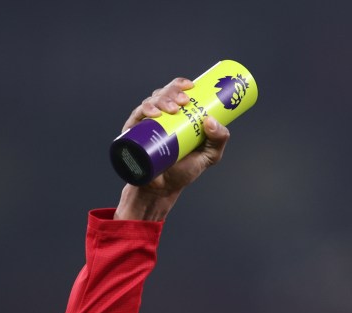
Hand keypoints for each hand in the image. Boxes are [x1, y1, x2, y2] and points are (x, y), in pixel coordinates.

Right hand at [115, 77, 230, 220]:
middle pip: (164, 93)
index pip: (177, 92)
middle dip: (173, 91)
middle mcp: (161, 116)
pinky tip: (154, 114)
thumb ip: (218, 140)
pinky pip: (136, 116)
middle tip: (184, 101)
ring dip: (162, 100)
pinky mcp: (133, 133)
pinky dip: (144, 111)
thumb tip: (211, 121)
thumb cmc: (185, 170)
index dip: (181, 84)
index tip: (191, 86)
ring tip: (173, 109)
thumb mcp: (209, 156)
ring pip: (151, 101)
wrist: (164, 189)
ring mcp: (146, 123)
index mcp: (177, 116)